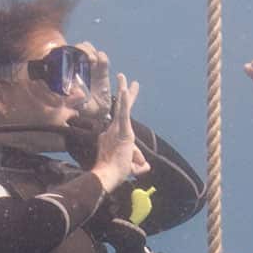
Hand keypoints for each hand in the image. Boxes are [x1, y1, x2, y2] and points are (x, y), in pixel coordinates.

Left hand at [73, 40, 113, 119]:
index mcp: (71, 73)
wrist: (100, 111)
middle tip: (86, 58)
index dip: (69, 52)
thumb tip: (75, 92)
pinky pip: (102, 57)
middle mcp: (80, 67)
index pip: (67, 56)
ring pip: (89, 48)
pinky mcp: (103, 70)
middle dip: (81, 49)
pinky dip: (101, 56)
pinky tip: (100, 63)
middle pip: (78, 48)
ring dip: (90, 50)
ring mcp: (92, 67)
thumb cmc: (86, 108)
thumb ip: (76, 101)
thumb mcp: (79, 106)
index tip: (73, 58)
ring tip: (92, 60)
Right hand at [91, 73, 149, 192]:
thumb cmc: (115, 174)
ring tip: (122, 76)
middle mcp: (112, 130)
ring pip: (121, 106)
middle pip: (120, 108)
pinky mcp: (122, 131)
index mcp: (113, 137)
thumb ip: (139, 164)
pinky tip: (124, 89)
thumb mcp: (131, 167)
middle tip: (124, 78)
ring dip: (123, 91)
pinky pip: (123, 113)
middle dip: (124, 93)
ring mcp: (116, 130)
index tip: (130, 129)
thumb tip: (146, 165)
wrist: (106, 176)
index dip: (129, 128)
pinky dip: (125, 102)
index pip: (123, 126)